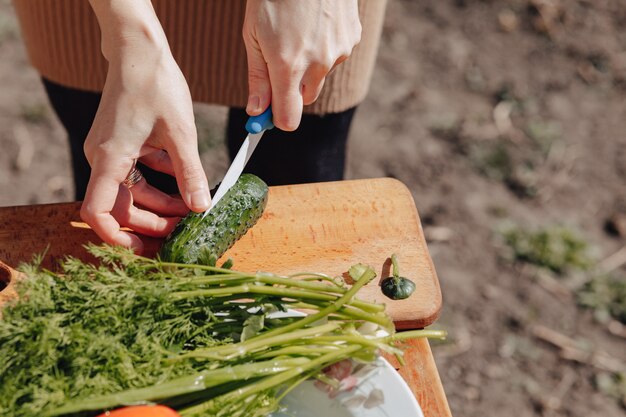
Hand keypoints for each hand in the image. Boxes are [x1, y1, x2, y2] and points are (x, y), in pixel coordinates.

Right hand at [82, 0, 210, 251]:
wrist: (140, 51)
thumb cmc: (156, 86)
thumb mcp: (180, 134)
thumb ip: (190, 174)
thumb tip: (202, 208)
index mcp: (109, 158)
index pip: (98, 211)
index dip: (116, 236)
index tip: (143, 248)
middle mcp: (103, 158)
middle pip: (121, 207)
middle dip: (151, 223)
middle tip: (182, 233)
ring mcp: (111, 151)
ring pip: (132, 192)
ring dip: (160, 204)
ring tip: (191, 211)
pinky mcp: (122, 144)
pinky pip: (138, 174)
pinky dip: (160, 183)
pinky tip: (185, 186)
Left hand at [243, 0, 360, 129]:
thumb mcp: (254, 35)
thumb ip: (258, 77)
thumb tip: (256, 111)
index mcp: (287, 65)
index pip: (289, 118)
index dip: (278, 119)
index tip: (269, 115)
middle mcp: (317, 63)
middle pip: (305, 99)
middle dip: (292, 89)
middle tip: (280, 64)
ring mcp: (338, 51)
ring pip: (320, 75)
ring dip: (310, 65)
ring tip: (299, 31)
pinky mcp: (351, 39)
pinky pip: (335, 57)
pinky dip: (325, 47)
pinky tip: (316, 24)